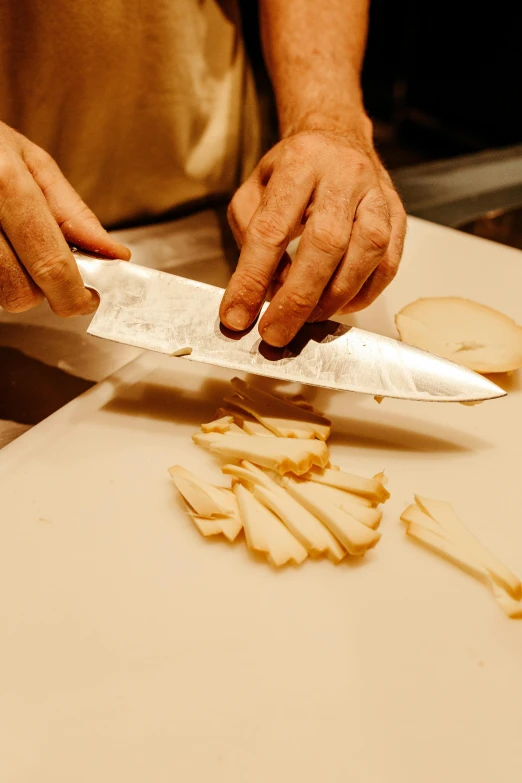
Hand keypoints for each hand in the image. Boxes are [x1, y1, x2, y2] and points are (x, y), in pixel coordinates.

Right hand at [0, 122, 129, 315]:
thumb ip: (73, 212)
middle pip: (20, 291)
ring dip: (12, 283)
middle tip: (43, 264)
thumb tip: (112, 254)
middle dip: (40, 289)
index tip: (87, 299)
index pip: (49, 263)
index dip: (74, 294)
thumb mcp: (30, 161)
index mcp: (5, 182)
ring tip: (10, 244)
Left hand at [220, 124, 405, 346]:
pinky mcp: (399, 215)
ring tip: (307, 319)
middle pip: (325, 243)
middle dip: (297, 298)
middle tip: (275, 332)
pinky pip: (388, 263)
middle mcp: (344, 174)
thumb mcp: (254, 189)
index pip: (271, 228)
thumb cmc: (292, 171)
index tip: (237, 315)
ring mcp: (378, 194)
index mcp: (299, 162)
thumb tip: (264, 287)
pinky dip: (363, 293)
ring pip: (366, 253)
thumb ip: (249, 234)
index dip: (252, 278)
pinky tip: (339, 305)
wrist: (338, 139)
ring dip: (334, 297)